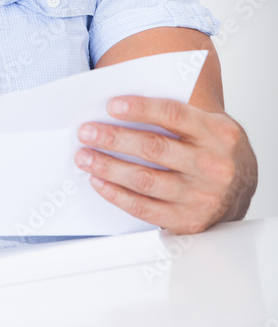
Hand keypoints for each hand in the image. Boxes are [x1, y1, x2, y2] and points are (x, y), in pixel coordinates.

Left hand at [74, 96, 256, 233]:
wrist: (241, 185)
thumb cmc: (213, 147)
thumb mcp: (205, 122)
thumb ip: (173, 115)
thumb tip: (120, 108)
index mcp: (217, 132)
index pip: (173, 114)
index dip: (140, 109)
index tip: (111, 105)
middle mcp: (212, 164)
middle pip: (153, 148)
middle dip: (113, 139)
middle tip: (87, 132)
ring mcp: (202, 196)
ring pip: (144, 179)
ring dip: (108, 166)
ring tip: (85, 156)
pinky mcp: (189, 220)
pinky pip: (144, 208)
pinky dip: (116, 194)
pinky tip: (99, 181)